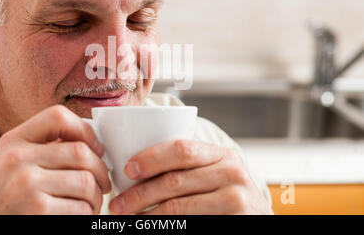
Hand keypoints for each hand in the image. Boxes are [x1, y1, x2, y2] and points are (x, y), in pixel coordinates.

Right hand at [0, 105, 110, 214]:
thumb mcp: (8, 164)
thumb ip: (40, 149)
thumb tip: (90, 144)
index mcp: (13, 141)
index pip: (58, 116)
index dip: (86, 131)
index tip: (96, 149)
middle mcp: (17, 158)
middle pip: (81, 152)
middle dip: (100, 171)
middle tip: (103, 184)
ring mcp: (26, 183)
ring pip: (86, 182)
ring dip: (96, 197)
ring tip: (91, 204)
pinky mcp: (36, 210)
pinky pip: (80, 208)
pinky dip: (86, 214)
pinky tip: (79, 216)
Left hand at [108, 140, 272, 214]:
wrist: (256, 218)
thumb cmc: (226, 193)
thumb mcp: (214, 173)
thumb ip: (188, 166)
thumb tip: (134, 167)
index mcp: (221, 154)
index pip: (182, 149)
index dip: (151, 158)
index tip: (127, 169)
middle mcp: (231, 172)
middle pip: (174, 180)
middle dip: (139, 193)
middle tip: (117, 204)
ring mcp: (235, 199)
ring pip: (178, 206)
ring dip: (146, 214)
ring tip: (126, 217)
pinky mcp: (234, 220)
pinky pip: (188, 222)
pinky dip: (164, 225)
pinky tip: (151, 224)